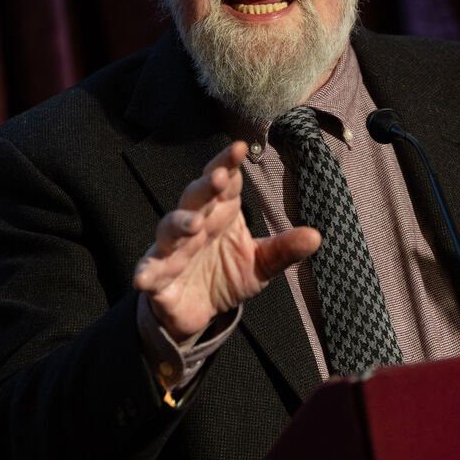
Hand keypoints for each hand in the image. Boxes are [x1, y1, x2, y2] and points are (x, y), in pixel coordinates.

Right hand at [132, 141, 319, 339]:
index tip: (239, 147)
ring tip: (193, 224)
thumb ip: (284, 250)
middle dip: (206, 186)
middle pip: (196, 196)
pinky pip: (149, 270)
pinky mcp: (158, 275)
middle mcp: (196, 223)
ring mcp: (173, 248)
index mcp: (222, 212)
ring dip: (179, 223)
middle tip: (221, 178)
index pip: (225, 182)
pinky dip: (145, 271)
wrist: (197, 311)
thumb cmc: (226, 275)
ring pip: (171, 227)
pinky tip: (142, 278)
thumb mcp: (260, 265)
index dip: (228, 163)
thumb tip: (317, 236)